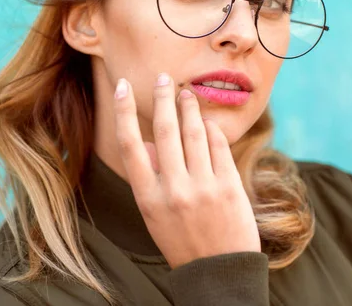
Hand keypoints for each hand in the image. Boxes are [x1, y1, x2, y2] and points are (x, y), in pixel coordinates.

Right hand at [113, 73, 260, 268]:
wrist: (218, 273)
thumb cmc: (181, 240)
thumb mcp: (154, 214)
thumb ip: (149, 177)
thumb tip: (146, 142)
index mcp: (147, 197)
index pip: (129, 144)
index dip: (124, 110)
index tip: (123, 86)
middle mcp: (173, 189)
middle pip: (164, 131)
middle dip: (163, 98)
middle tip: (163, 77)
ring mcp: (203, 188)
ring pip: (194, 133)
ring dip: (189, 107)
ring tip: (187, 94)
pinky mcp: (229, 187)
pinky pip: (218, 146)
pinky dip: (212, 130)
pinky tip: (207, 123)